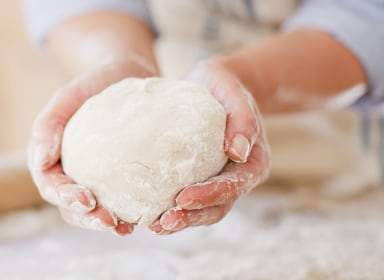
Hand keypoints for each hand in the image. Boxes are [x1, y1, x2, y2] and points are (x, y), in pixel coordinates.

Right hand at [28, 55, 157, 235]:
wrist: (123, 75)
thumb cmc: (91, 84)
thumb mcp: (66, 96)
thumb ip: (48, 125)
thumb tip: (41, 160)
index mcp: (48, 157)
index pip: (50, 185)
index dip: (66, 197)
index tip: (87, 200)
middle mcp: (67, 173)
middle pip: (69, 206)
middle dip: (88, 219)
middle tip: (111, 222)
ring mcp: (90, 179)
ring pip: (90, 212)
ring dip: (105, 224)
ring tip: (127, 228)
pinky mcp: (114, 181)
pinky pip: (115, 203)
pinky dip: (125, 213)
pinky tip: (143, 217)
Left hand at [150, 60, 270, 233]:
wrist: (215, 84)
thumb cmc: (225, 85)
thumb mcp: (233, 91)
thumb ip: (242, 118)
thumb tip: (238, 152)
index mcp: (254, 161)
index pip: (234, 185)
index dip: (210, 195)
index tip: (183, 198)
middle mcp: (239, 177)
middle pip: (218, 206)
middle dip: (191, 217)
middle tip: (163, 222)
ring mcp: (220, 180)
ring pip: (204, 210)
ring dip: (181, 220)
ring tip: (155, 226)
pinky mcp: (202, 179)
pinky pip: (190, 200)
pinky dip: (174, 209)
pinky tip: (150, 214)